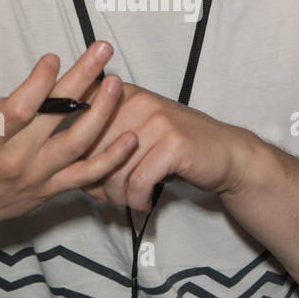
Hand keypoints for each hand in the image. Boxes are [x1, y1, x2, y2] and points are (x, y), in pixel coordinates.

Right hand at [0, 33, 138, 244]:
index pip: (17, 111)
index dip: (38, 85)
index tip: (53, 57)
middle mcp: (13, 160)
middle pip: (54, 119)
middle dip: (81, 82)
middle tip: (102, 50)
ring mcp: (36, 177)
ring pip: (76, 145)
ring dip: (101, 114)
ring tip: (116, 82)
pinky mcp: (51, 189)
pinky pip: (87, 175)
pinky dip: (111, 159)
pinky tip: (132, 136)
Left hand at [78, 81, 257, 211]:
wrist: (225, 153)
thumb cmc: (174, 150)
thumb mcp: (135, 136)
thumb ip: (102, 145)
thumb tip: (72, 175)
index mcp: (120, 94)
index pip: (78, 123)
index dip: (76, 158)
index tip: (87, 175)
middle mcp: (136, 101)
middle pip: (92, 152)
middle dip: (96, 182)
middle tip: (109, 196)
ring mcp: (156, 120)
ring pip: (114, 171)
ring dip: (119, 196)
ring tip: (131, 200)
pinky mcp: (173, 143)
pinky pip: (138, 183)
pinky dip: (138, 201)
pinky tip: (145, 203)